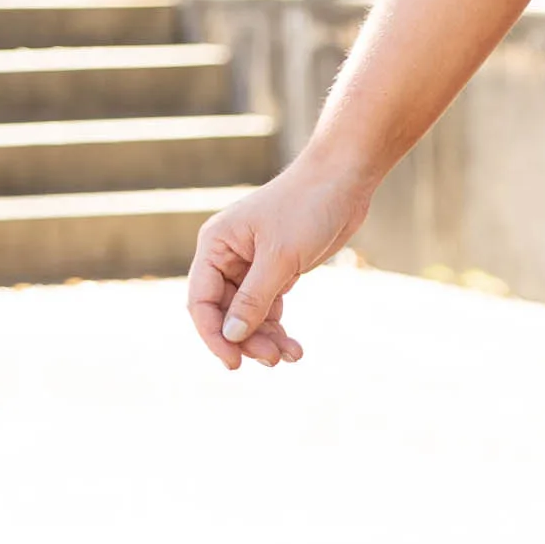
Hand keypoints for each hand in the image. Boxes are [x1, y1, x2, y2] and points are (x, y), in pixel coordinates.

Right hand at [186, 158, 372, 370]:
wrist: (344, 181)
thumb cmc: (306, 208)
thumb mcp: (279, 258)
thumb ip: (253, 299)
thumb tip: (230, 336)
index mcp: (215, 246)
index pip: (200, 301)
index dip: (213, 334)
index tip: (233, 362)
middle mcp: (227, 256)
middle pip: (225, 312)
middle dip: (246, 339)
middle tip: (273, 360)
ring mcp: (252, 265)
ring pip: (248, 314)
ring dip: (265, 338)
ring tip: (290, 356)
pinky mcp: (277, 270)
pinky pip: (269, 308)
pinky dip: (278, 328)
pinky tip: (294, 347)